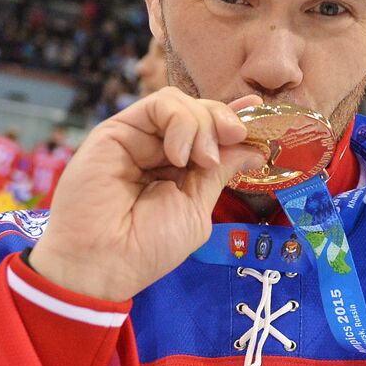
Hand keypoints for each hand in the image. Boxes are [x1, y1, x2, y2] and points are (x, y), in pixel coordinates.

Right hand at [28, 87, 264, 300]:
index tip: (263, 117)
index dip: (237, 121)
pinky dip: (180, 122)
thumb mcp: (195, 208)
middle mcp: (159, 149)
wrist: (102, 261)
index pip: (213, 134)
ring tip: (203, 159)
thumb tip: (253, 149)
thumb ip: (218, 174)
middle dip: (225, 121)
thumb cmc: (147, 246)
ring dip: (204, 124)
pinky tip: (178, 155)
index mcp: (181, 170)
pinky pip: (159, 104)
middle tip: (237, 137)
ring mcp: (139, 137)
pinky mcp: (118, 129)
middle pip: (201, 112)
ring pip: (181, 104)